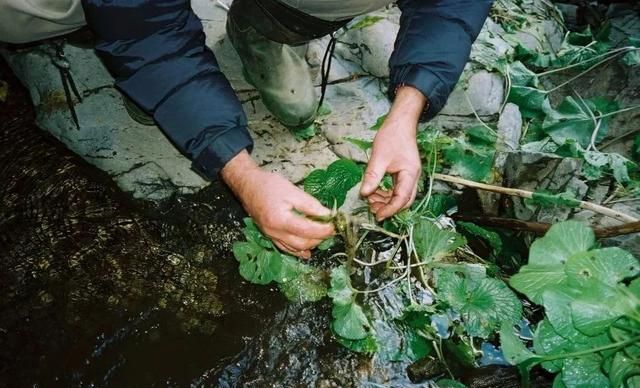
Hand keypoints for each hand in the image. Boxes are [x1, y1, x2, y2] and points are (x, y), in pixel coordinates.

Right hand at [221, 151, 333, 257]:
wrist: (248, 185)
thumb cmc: (269, 185)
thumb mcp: (293, 191)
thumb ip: (310, 205)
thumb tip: (327, 215)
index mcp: (280, 220)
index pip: (308, 231)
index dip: (324, 230)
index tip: (335, 224)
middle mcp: (275, 232)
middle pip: (303, 243)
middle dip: (320, 238)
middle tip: (331, 228)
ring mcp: (271, 236)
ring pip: (295, 248)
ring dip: (311, 244)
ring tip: (323, 235)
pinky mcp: (270, 236)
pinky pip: (286, 248)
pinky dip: (298, 250)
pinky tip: (307, 251)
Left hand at [360, 86, 425, 220]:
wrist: (400, 123)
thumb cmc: (392, 136)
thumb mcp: (379, 157)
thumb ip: (372, 176)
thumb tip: (364, 194)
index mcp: (410, 174)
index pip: (402, 199)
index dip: (390, 210)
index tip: (378, 216)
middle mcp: (412, 177)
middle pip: (403, 201)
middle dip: (388, 207)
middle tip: (372, 209)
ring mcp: (408, 176)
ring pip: (399, 196)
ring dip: (385, 200)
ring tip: (370, 199)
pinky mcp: (403, 173)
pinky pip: (396, 189)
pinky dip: (385, 193)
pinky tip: (374, 191)